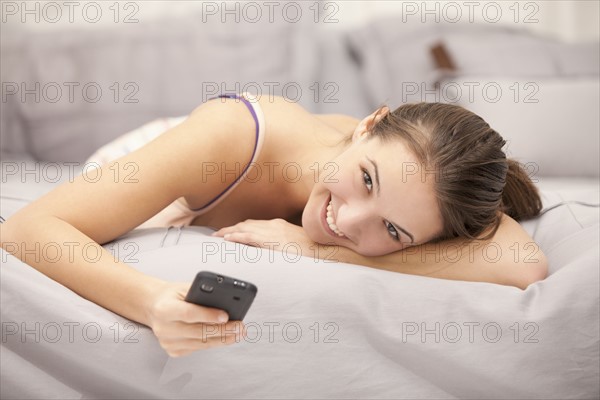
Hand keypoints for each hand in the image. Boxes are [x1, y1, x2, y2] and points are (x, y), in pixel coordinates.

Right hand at [147, 282, 244, 356]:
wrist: (154, 306)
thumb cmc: (172, 296)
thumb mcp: (184, 288)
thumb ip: (202, 294)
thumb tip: (227, 303)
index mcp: (164, 309)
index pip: (189, 314)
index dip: (209, 315)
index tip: (226, 316)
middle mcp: (164, 328)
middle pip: (198, 332)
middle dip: (223, 330)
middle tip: (240, 326)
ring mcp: (168, 342)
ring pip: (201, 343)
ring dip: (223, 339)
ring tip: (238, 332)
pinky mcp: (173, 351)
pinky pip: (198, 347)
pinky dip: (213, 342)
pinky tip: (225, 337)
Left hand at [213, 218, 342, 261]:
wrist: (325, 249)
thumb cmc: (314, 250)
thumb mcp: (296, 245)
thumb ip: (284, 245)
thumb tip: (277, 252)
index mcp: (279, 226)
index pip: (255, 225)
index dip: (240, 228)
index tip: (230, 232)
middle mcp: (274, 225)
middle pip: (247, 224)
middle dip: (231, 229)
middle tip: (218, 235)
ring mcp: (273, 231)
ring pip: (244, 228)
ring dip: (229, 232)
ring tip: (217, 237)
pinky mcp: (272, 239)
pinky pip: (249, 236)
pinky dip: (236, 237)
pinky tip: (227, 240)